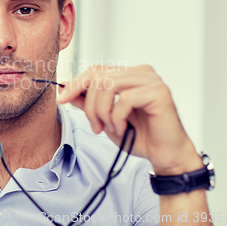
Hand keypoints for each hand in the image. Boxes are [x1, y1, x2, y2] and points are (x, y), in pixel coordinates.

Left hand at [56, 65, 202, 174]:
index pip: (96, 71)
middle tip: (96, 126)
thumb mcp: (105, 117)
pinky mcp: (159, 91)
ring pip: (109, 86)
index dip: (76, 84)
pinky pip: (125, 99)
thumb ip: (88, 102)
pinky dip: (117, 118)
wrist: (164, 156)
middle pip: (99, 78)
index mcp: (129, 74)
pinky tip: (123, 129)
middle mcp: (141, 72)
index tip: (61, 99)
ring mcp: (151, 80)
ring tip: (111, 128)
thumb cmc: (138, 136)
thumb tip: (65, 89)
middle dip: (90, 105)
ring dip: (102, 112)